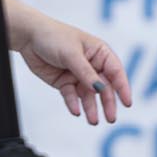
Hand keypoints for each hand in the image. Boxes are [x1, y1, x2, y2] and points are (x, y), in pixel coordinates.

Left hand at [9, 4, 134, 125]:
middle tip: (111, 118)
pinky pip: (71, 96)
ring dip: (91, 107)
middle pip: (104, 87)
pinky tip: (75, 111)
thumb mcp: (72, 54)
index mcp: (99, 52)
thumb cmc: (53, 36)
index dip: (123, 87)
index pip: (115, 71)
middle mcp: (91, 65)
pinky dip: (74, 104)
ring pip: (88, 95)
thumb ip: (86, 73)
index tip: (127, 102)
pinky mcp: (65, 82)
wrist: (28, 37)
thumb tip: (100, 89)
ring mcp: (78, 75)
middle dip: (108, 103)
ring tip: (93, 120)